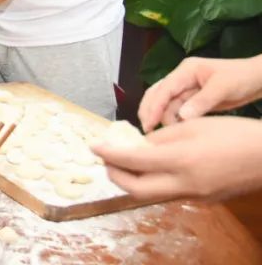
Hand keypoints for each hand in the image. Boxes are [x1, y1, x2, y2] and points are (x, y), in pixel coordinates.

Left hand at [92, 116, 261, 200]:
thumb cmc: (232, 133)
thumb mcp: (192, 126)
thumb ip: (161, 138)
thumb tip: (137, 145)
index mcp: (180, 160)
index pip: (132, 161)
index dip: (109, 154)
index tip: (93, 146)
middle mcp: (184, 184)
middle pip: (136, 190)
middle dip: (115, 175)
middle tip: (106, 159)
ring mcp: (194, 196)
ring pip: (152, 195)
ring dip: (133, 181)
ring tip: (126, 162)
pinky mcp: (203, 201)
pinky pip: (170, 194)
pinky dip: (154, 182)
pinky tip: (154, 168)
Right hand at [138, 56, 261, 132]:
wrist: (258, 79)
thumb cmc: (242, 77)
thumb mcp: (223, 88)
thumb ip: (202, 101)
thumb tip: (181, 117)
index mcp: (186, 71)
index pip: (164, 89)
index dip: (154, 106)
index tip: (148, 124)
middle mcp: (182, 78)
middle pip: (157, 94)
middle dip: (150, 111)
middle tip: (147, 131)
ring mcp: (187, 89)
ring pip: (166, 104)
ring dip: (162, 117)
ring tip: (162, 134)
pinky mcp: (193, 99)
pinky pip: (177, 110)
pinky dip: (173, 120)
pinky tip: (173, 131)